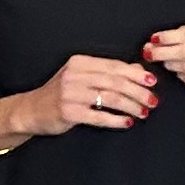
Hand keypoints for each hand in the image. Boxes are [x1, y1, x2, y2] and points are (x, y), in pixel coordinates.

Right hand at [31, 54, 158, 135]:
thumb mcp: (82, 77)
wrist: (31, 110)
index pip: (115, 66)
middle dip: (138, 92)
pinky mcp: (68, 112)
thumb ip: (108, 72)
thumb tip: (138, 70)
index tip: (152, 81)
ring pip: (111, 98)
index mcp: (80, 62)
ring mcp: (70, 93)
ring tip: (143, 112)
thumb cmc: (61, 93)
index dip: (136, 74)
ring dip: (131, 106)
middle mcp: (75, 75)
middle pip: (116, 82)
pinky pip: (99, 116)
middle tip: (153, 101)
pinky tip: (127, 122)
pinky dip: (116, 120)